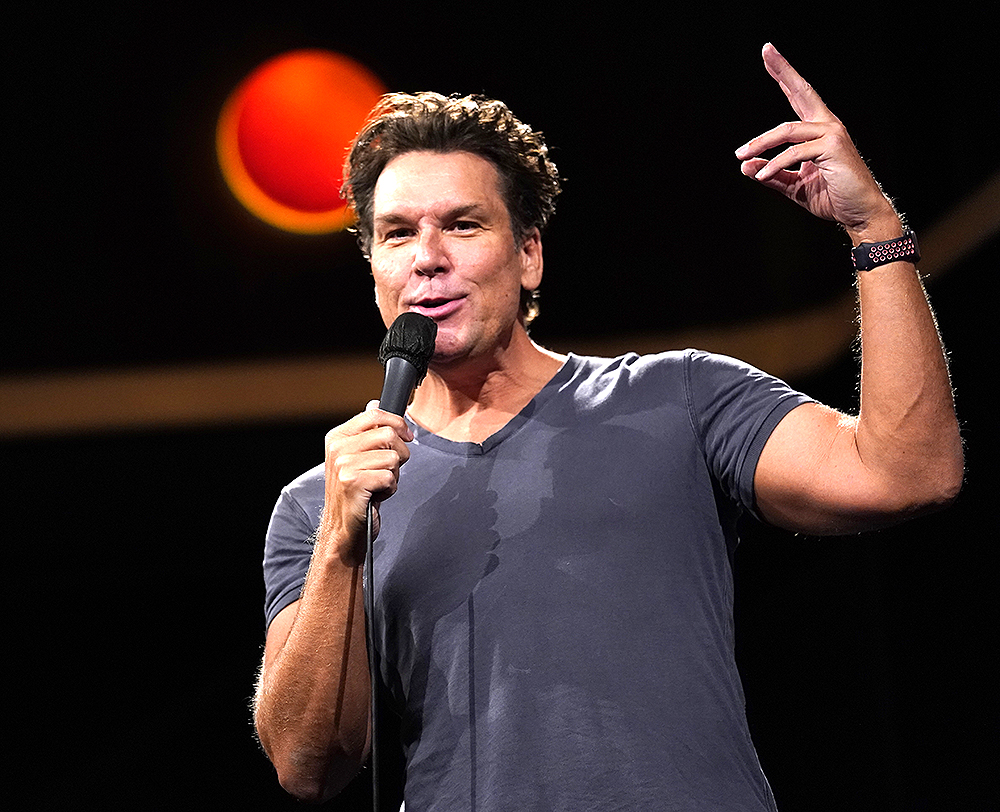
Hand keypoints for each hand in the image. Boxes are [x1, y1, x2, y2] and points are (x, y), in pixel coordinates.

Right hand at [318, 402, 412, 565]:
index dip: (398, 424)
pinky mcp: (353, 483)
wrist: (343, 529)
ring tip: (378, 485)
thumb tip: (376, 403)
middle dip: (399, 453)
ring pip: (392, 457)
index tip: (406, 436)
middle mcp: (337, 449)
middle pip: (388, 434)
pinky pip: (390, 477)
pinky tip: (377, 495)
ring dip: (394, 474)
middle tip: (388, 469)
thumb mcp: (357, 457)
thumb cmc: (356, 493)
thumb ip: (367, 431)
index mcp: (337, 437)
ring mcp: (344, 466)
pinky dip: (390, 488)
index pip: (375, 414)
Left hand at [735, 43, 897, 240]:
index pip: (798, 97)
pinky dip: (775, 164)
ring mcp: (832, 133)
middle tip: (766, 50)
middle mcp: (827, 125)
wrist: (858, 213)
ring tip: (741, 155)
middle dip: (783, 70)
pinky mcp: (833, 146)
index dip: (783, 76)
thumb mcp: (793, 185)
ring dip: (760, 143)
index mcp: (818, 130)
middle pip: (802, 91)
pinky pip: (795, 152)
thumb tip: (744, 165)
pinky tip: (761, 174)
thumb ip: (771, 174)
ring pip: (787, 130)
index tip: (768, 55)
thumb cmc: (831, 196)